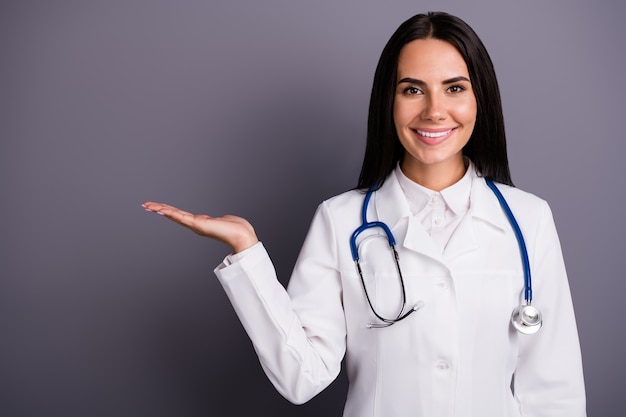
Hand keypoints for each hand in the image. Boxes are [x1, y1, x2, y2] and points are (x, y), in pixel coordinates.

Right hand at [142, 201, 258, 252]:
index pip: (180, 215)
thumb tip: (221, 220)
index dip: (168, 210)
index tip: (157, 207)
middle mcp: (195, 224)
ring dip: (160, 210)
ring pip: (174, 215)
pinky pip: (182, 217)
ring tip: (148, 206)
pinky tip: (162, 210)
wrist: (242, 235)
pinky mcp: (199, 224)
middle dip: (159, 209)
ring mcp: (196, 225)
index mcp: (200, 222)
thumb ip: (218, 221)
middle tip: (145, 205)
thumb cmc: (236, 229)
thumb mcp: (223, 221)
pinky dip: (171, 213)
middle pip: (173, 214)